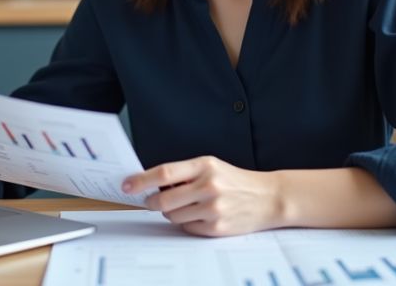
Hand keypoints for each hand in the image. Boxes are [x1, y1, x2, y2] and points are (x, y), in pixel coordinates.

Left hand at [122, 156, 281, 236]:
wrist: (268, 198)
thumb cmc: (235, 181)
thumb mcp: (211, 166)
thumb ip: (184, 173)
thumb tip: (152, 184)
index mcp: (204, 166)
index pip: (164, 173)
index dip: (141, 180)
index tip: (127, 185)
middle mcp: (209, 186)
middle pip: (164, 200)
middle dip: (151, 203)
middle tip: (149, 202)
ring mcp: (213, 208)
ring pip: (173, 216)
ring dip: (170, 213)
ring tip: (183, 206)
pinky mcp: (217, 228)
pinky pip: (187, 228)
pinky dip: (185, 223)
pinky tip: (198, 215)